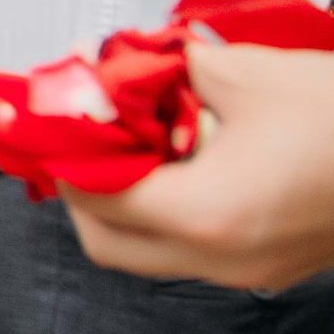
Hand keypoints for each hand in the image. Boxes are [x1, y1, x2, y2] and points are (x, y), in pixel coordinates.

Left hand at [65, 43, 333, 290]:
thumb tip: (122, 62)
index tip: (59, 106)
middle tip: (85, 128)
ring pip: (148, 249)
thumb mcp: (248, 74)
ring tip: (135, 135)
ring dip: (125, 198)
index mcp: (204, 215)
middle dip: (80, 184)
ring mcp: (249, 271)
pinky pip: (193, 247)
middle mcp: (219, 259)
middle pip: (105, 240)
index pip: (92, 195)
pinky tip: (184, 153)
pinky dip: (170, 207)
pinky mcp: (273, 265)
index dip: (65, 148)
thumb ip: (168, 70)